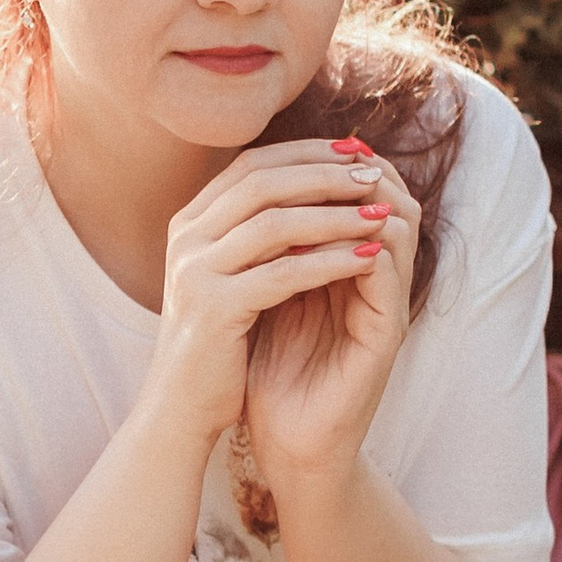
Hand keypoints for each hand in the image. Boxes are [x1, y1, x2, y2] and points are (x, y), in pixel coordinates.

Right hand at [141, 144, 400, 451]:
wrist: (179, 409)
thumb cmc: (216, 345)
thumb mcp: (231, 277)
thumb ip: (256, 234)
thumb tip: (313, 186)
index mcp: (189, 224)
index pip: (251, 165)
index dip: (305, 153)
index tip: (354, 152)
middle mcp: (186, 238)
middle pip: (263, 182)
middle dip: (324, 174)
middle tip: (373, 173)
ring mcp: (195, 271)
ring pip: (275, 222)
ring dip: (335, 214)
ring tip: (381, 215)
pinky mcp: (214, 309)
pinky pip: (284, 273)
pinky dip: (331, 262)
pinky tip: (368, 259)